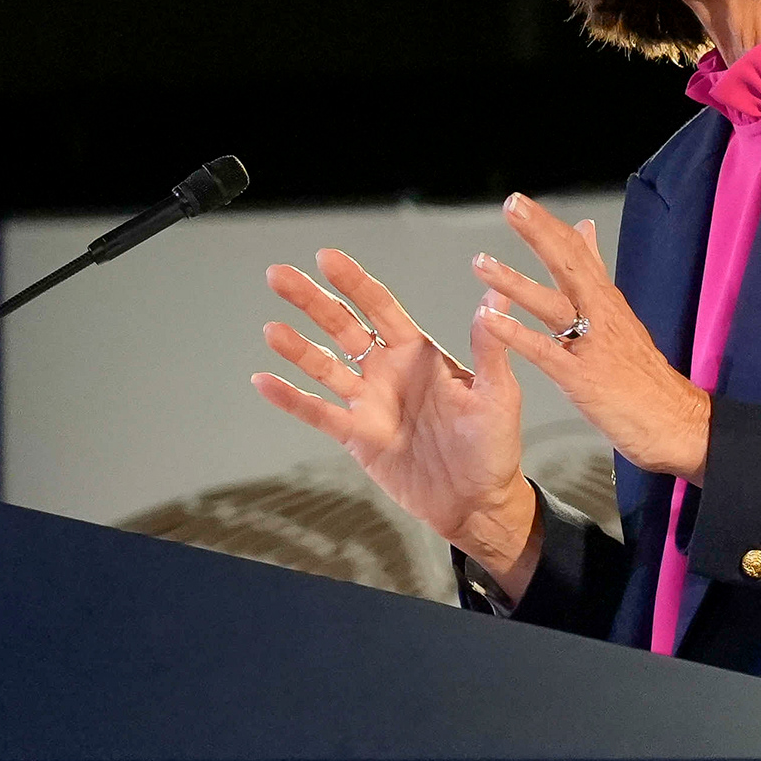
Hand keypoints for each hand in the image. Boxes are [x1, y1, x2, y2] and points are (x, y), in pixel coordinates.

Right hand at [250, 248, 539, 571]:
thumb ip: (488, 346)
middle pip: (342, 327)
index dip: (353, 282)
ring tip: (271, 329)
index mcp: (419, 354)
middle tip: (277, 275)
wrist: (478, 503)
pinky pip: (318, 413)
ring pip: (324, 366)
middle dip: (311, 300)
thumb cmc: (495, 446)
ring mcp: (369, 403)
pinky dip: (290, 398)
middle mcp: (388, 372)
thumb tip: (497, 296)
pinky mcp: (357, 436)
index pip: (379, 308)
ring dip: (297, 348)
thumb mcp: (497, 393)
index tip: (325, 257)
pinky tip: (263, 381)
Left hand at [470, 196, 713, 481]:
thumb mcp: (620, 316)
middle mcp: (601, 315)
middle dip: (538, 234)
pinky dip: (516, 334)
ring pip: (552, 304)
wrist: (675, 421)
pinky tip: (490, 321)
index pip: (578, 251)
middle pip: (570, 265)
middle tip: (511, 206)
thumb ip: (596, 273)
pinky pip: (544, 351)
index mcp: (607, 301)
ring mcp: (591, 346)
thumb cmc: (644, 375)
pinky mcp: (581, 378)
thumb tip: (584, 229)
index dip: (548, 225)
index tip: (520, 202)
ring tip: (481, 263)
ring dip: (514, 282)